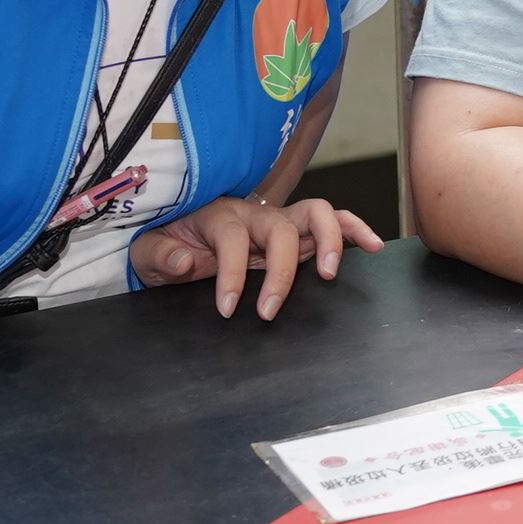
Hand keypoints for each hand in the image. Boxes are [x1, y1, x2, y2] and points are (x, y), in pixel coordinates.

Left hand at [133, 193, 380, 318]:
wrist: (181, 235)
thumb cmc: (169, 244)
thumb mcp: (149, 252)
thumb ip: (162, 255)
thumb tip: (183, 262)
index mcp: (218, 217)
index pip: (231, 238)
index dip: (231, 273)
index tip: (229, 309)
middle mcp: (254, 213)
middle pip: (279, 227)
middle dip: (280, 270)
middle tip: (270, 310)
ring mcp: (281, 221)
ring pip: (316, 213)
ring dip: (331, 239)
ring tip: (333, 272)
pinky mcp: (298, 233)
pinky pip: (333, 223)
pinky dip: (355, 231)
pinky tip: (373, 247)